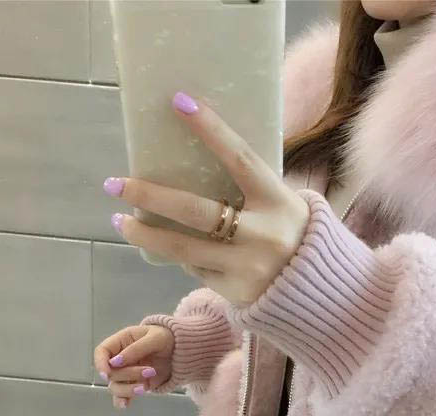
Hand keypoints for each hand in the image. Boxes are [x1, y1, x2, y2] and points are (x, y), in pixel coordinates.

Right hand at [94, 325, 174, 408]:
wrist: (183, 351)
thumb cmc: (167, 338)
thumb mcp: (155, 338)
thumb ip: (136, 349)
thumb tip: (114, 362)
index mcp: (121, 342)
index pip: (102, 351)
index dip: (100, 363)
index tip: (106, 373)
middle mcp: (120, 359)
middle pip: (110, 372)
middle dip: (128, 375)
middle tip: (150, 371)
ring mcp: (127, 373)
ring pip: (116, 386)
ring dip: (128, 389)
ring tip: (145, 387)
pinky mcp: (135, 384)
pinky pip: (123, 395)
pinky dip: (122, 401)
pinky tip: (126, 405)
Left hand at [104, 91, 309, 307]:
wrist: (320, 293)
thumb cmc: (296, 237)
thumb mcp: (286, 206)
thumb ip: (252, 190)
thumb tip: (197, 162)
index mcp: (279, 203)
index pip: (241, 159)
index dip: (211, 131)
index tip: (178, 102)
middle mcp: (264, 236)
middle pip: (196, 211)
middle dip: (149, 195)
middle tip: (115, 184)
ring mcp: (247, 267)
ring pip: (183, 249)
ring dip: (145, 234)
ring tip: (120, 221)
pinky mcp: (236, 292)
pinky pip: (198, 269)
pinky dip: (184, 257)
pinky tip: (175, 249)